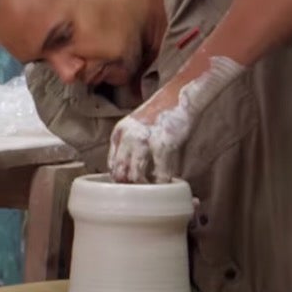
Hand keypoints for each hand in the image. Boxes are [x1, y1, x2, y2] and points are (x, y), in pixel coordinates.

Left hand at [107, 55, 244, 182]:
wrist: (179, 96)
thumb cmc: (161, 114)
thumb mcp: (136, 127)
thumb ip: (129, 147)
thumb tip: (129, 174)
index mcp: (118, 133)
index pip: (112, 166)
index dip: (121, 181)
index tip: (130, 189)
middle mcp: (127, 137)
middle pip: (120, 174)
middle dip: (130, 188)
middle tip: (143, 195)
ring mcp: (144, 141)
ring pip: (136, 177)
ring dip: (145, 189)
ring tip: (154, 192)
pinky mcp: (163, 144)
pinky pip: (160, 174)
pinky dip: (164, 184)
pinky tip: (168, 185)